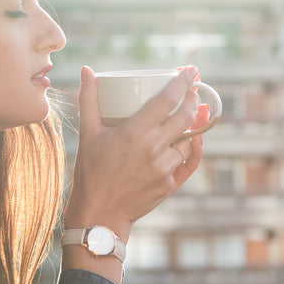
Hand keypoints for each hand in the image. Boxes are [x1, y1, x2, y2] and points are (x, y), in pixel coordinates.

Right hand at [63, 66, 207, 238]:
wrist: (98, 214)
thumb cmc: (90, 171)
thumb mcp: (87, 132)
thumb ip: (88, 99)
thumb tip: (85, 70)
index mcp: (135, 132)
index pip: (168, 99)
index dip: (183, 82)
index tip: (192, 70)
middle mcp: (153, 149)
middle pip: (185, 117)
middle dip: (192, 99)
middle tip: (193, 89)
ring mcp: (164, 168)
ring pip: (189, 140)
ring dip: (193, 124)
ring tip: (193, 112)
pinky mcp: (169, 184)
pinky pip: (188, 162)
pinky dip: (195, 149)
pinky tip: (198, 140)